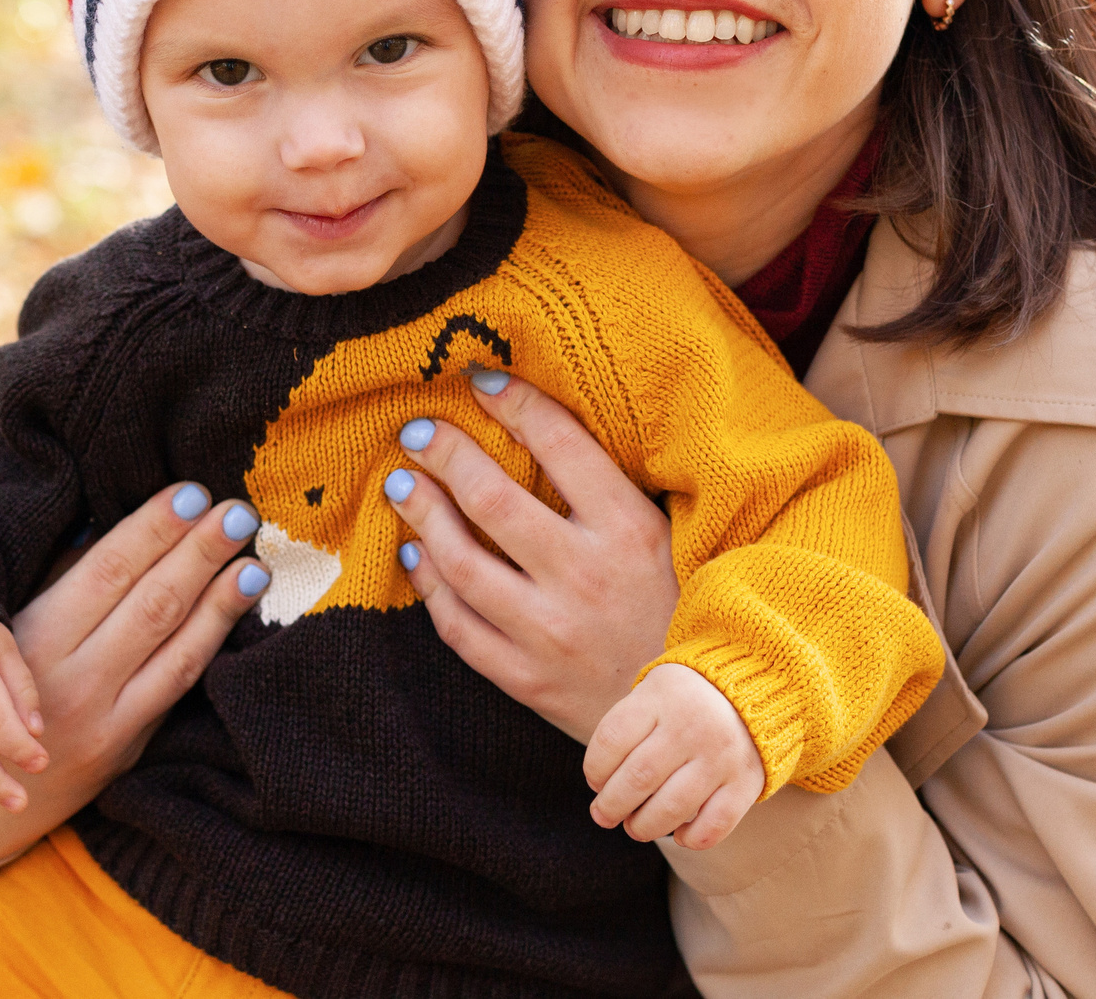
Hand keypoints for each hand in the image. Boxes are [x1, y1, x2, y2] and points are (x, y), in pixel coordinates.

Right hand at [0, 481, 268, 867]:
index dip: (153, 529)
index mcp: (37, 636)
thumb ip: (60, 579)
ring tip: (254, 563)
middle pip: (150, 604)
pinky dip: (211, 646)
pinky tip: (236, 613)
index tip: (190, 493)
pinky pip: (177, 688)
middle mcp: (73, 679)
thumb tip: (106, 525)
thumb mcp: (13, 627)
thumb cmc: (0, 688)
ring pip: (175, 650)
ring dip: (221, 602)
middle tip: (238, 513)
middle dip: (199, 553)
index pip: (107, 571)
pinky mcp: (128, 747)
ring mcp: (105, 720)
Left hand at [385, 371, 678, 741]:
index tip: (479, 378)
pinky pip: (458, 626)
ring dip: (422, 515)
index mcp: (630, 530)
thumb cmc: (678, 610)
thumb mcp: (666, 538)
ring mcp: (550, 632)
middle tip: (417, 431)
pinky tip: (416, 555)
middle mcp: (585, 577)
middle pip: (493, 499)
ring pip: (462, 562)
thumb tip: (544, 423)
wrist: (693, 717)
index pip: (561, 444)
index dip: (513, 401)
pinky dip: (430, 586)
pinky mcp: (526, 678)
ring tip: (402, 485)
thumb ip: (610, 491)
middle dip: (445, 454)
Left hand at [582, 663, 764, 850]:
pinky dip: (690, 839)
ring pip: (671, 808)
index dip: (594, 769)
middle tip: (604, 815)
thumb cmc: (685, 700)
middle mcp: (692, 726)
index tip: (595, 781)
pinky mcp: (746, 783)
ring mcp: (722, 756)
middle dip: (611, 806)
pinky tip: (679, 835)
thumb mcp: (653, 692)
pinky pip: (713, 826)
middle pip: (638, 778)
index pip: (612, 740)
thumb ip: (627, 728)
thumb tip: (601, 787)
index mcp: (661, 697)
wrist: (754, 690)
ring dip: (643, 827)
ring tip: (634, 827)